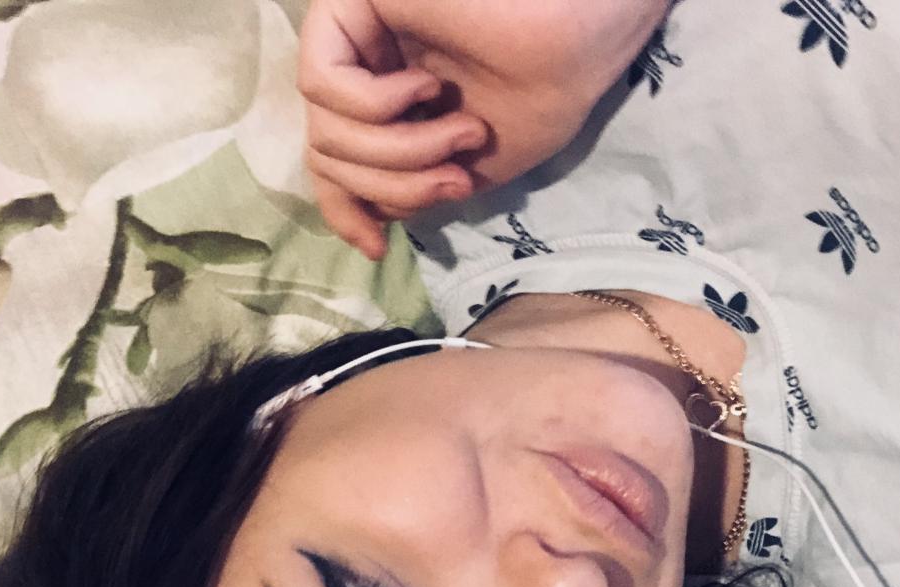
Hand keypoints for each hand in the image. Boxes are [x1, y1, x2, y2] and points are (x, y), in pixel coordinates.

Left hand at [299, 0, 670, 259]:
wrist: (579, 40)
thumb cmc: (543, 94)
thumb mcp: (471, 169)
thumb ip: (413, 190)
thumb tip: (371, 212)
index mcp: (394, 103)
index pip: (335, 163)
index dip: (346, 211)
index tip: (380, 249)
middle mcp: (368, 67)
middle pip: (330, 156)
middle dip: (393, 188)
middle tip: (458, 181)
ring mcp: (357, 35)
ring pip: (324, 127)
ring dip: (398, 152)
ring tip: (463, 132)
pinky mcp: (351, 1)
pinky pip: (320, 80)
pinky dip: (374, 106)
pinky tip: (427, 86)